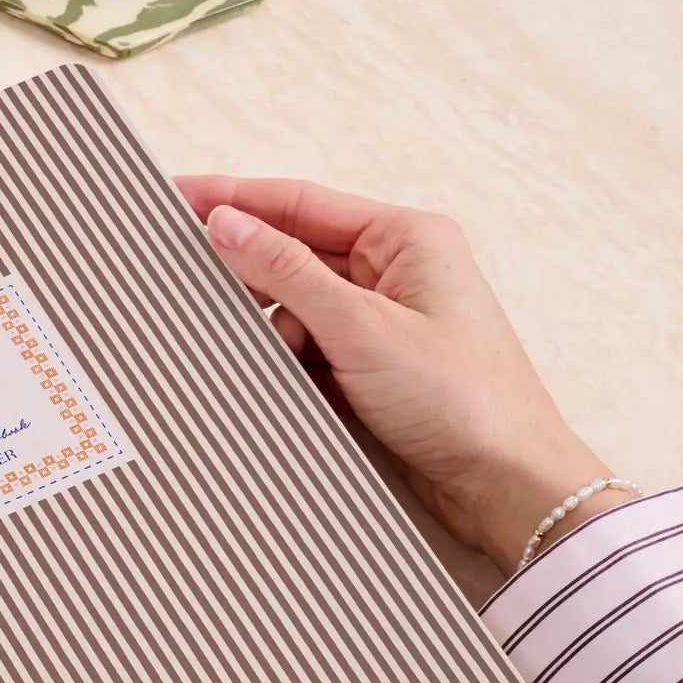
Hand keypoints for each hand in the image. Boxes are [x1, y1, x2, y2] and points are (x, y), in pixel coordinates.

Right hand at [176, 177, 619, 572]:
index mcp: (405, 238)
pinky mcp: (372, 370)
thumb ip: (287, 271)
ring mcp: (382, 323)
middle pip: (293, 255)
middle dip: (247, 277)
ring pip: (295, 310)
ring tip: (250, 361)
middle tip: (185, 285)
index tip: (176, 197)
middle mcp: (394, 272)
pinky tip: (273, 385)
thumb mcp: (361, 327)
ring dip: (269, 334)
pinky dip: (286, 366)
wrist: (506, 486)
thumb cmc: (461, 399)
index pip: (299, 203)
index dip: (233, 199)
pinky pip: (309, 353)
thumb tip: (226, 223)